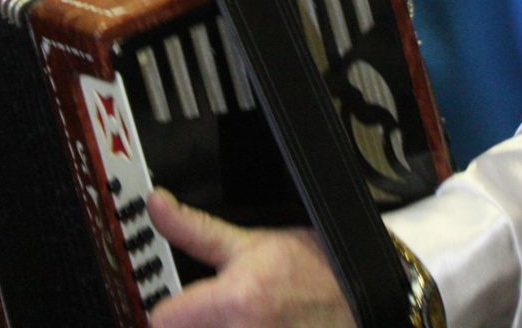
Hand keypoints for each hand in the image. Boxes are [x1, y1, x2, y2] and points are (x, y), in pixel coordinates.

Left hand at [145, 190, 353, 327]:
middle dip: (194, 325)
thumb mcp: (251, 243)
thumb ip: (195, 229)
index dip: (167, 310)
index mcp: (236, 301)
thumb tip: (157, 204)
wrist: (364, 297)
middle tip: (213, 313)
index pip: (163, 320)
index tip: (176, 305)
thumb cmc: (312, 269)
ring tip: (237, 323)